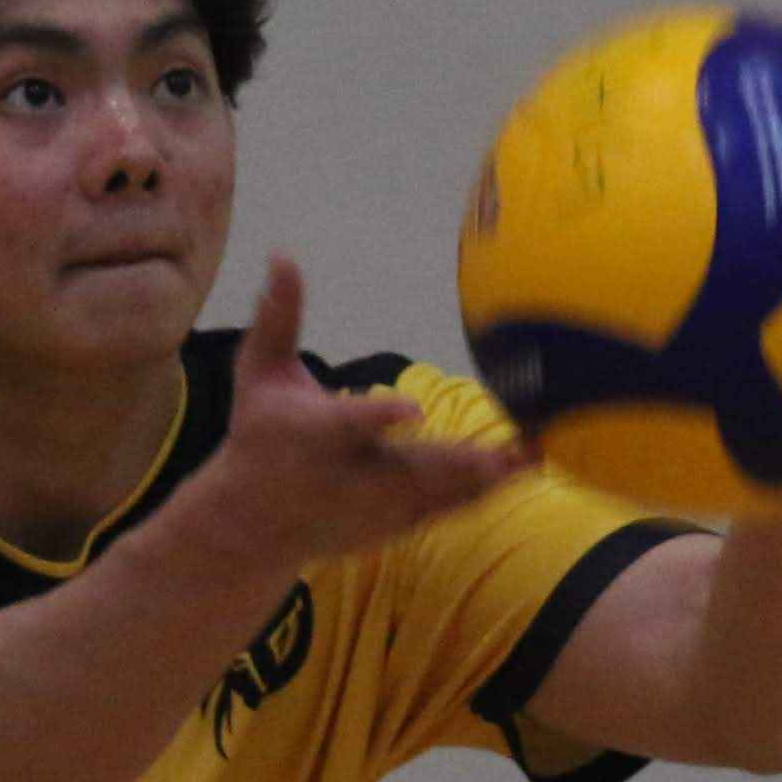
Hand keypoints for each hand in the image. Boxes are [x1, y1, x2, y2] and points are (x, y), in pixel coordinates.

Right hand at [160, 253, 531, 580]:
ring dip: (482, 478)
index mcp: (313, 435)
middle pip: (406, 470)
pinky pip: (441, 510)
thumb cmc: (258, 437)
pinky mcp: (389, 526)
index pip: (347, 425)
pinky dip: (479, 493)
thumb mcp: (256, 376)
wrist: (251, 528)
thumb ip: (278, 318)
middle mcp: (347, 476)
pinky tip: (520, 472)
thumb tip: (283, 253)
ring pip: (433, 494)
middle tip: (504, 453)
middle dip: (455, 464)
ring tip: (530, 456)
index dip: (379, 418)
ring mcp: (370, 507)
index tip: (413, 409)